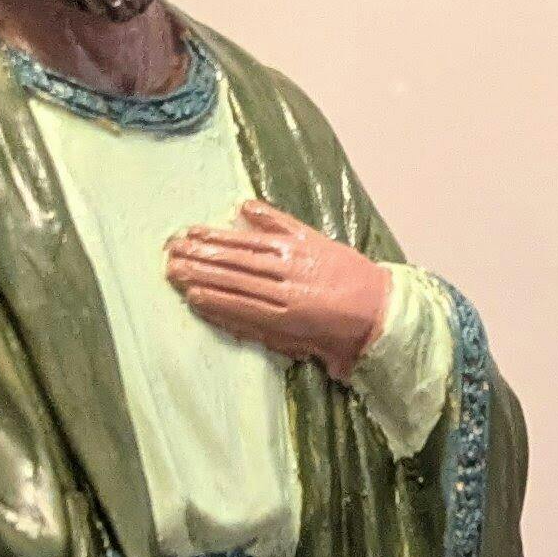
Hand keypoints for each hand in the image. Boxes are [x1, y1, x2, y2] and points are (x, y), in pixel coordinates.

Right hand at [165, 201, 389, 375]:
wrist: (388, 313)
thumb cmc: (346, 337)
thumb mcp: (309, 348)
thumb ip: (268, 334)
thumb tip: (228, 317)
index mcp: (291, 315)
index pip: (240, 302)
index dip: (210, 294)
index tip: (184, 289)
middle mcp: (293, 283)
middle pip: (238, 272)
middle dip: (201, 265)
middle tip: (170, 259)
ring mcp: (303, 258)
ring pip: (251, 247)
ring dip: (217, 240)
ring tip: (188, 235)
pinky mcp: (315, 241)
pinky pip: (284, 224)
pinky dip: (262, 215)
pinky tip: (240, 208)